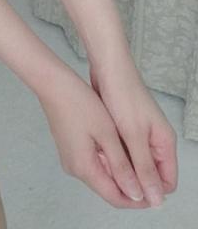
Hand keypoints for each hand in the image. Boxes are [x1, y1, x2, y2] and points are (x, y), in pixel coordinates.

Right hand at [38, 68, 173, 208]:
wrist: (53, 84)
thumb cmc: (79, 104)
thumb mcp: (107, 133)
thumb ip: (122, 166)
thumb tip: (136, 194)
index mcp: (84, 168)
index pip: (115, 198)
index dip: (138, 200)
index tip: (156, 192)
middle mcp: (75, 169)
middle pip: (108, 189)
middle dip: (131, 186)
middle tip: (151, 176)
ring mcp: (71, 159)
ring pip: (101, 175)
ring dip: (121, 173)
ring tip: (141, 163)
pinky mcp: (70, 149)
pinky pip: (93, 163)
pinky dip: (109, 161)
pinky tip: (120, 149)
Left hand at [88, 60, 177, 205]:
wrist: (107, 66)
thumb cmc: (123, 94)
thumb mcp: (134, 135)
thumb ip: (145, 168)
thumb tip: (156, 200)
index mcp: (164, 143)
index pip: (166, 182)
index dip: (150, 193)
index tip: (129, 194)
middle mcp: (155, 140)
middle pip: (149, 175)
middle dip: (132, 180)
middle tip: (111, 177)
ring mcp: (140, 134)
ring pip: (133, 163)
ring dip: (120, 167)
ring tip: (103, 163)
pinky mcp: (125, 128)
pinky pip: (122, 151)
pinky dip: (113, 154)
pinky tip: (99, 152)